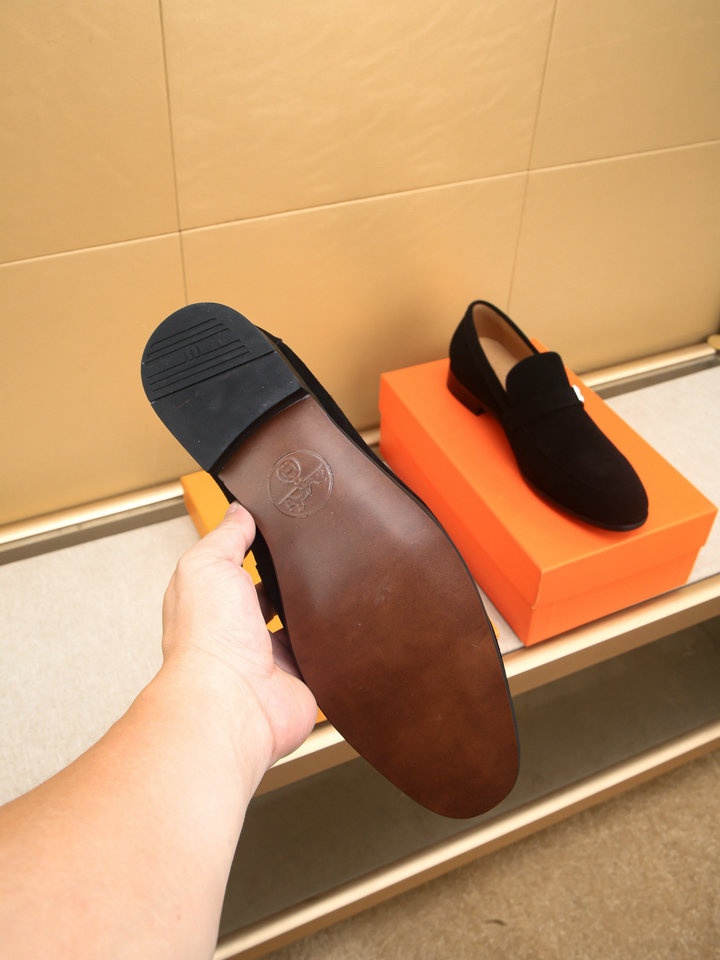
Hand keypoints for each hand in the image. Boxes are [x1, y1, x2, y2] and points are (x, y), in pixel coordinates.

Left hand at [161, 501, 316, 765]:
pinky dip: (334, 642)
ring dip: (315, 610)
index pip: (240, 567)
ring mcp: (272, 656)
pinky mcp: (303, 677)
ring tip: (337, 583)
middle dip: (293, 579)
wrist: (232, 702)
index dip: (260, 548)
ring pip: (303, 624)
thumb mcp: (208, 565)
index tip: (284, 527)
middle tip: (317, 555)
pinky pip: (324, 654)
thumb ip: (227, 537)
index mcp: (215, 601)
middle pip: (275, 595)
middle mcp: (241, 631)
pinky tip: (345, 622)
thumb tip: (240, 511)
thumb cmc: (207, 641)